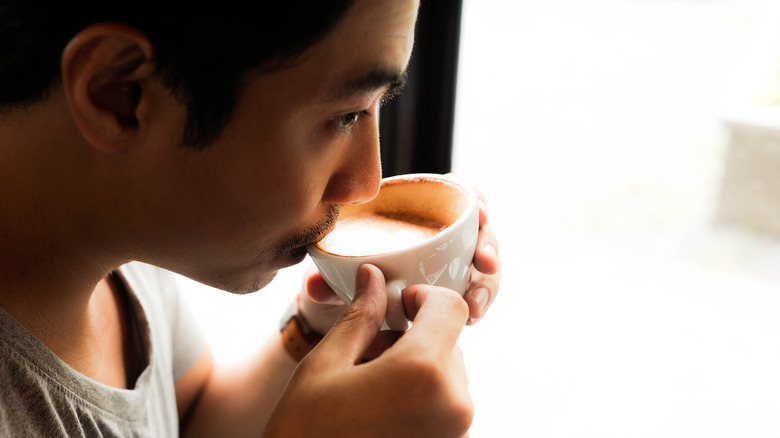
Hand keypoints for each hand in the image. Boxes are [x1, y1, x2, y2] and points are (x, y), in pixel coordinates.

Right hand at [264, 265, 472, 436]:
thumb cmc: (306, 433)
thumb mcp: (326, 366)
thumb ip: (360, 317)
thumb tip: (373, 276)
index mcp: (423, 372)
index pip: (450, 307)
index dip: (423, 297)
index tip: (397, 306)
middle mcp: (453, 404)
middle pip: (449, 343)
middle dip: (413, 338)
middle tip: (367, 357)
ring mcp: (456, 433)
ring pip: (447, 375)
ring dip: (416, 369)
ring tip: (369, 390)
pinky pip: (446, 406)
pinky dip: (420, 398)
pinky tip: (381, 412)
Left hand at [297, 182, 500, 332]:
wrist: (339, 323)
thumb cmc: (335, 283)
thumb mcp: (327, 279)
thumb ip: (321, 280)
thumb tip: (315, 285)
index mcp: (410, 212)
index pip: (453, 194)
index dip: (474, 200)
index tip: (481, 216)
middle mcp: (436, 235)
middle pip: (476, 230)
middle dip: (488, 246)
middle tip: (484, 264)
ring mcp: (449, 264)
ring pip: (482, 265)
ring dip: (486, 282)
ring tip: (474, 307)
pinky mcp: (453, 294)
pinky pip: (474, 293)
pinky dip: (478, 304)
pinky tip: (471, 320)